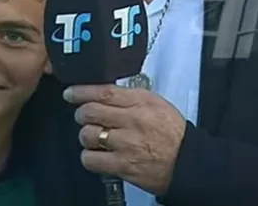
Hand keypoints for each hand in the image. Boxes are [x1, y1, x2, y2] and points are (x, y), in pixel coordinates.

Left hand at [64, 84, 186, 196]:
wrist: (186, 162)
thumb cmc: (171, 133)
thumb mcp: (156, 104)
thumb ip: (131, 97)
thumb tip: (104, 94)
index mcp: (141, 101)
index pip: (104, 92)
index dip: (82, 92)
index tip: (71, 93)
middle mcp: (132, 120)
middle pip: (90, 112)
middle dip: (82, 114)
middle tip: (84, 117)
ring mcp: (126, 144)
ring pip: (88, 135)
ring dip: (86, 136)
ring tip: (95, 138)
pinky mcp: (122, 165)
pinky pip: (91, 159)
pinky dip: (89, 157)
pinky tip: (97, 155)